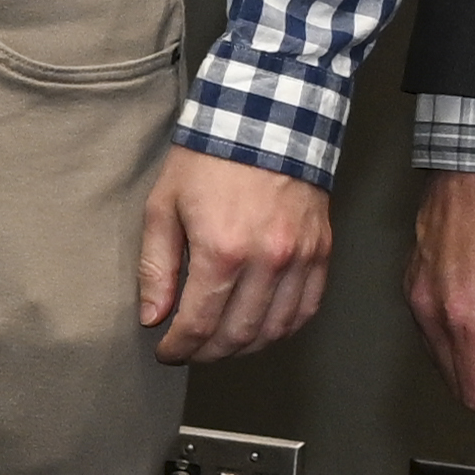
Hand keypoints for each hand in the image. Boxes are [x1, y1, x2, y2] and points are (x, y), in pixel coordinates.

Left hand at [139, 149, 337, 365]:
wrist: (267, 121)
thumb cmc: (209, 160)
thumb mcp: (164, 206)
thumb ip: (156, 267)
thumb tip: (153, 317)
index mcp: (221, 249)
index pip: (197, 324)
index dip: (177, 348)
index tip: (166, 351)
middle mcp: (266, 260)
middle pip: (236, 335)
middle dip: (206, 353)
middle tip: (189, 352)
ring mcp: (299, 258)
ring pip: (274, 330)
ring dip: (244, 348)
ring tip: (220, 344)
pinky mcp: (321, 252)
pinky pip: (306, 309)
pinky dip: (282, 329)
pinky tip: (260, 329)